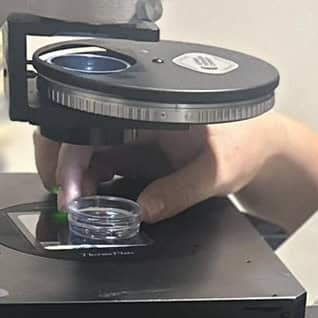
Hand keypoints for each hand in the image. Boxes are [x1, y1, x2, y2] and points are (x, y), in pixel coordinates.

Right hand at [34, 114, 289, 222]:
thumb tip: (144, 209)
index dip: (71, 153)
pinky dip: (84, 183)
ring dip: (70, 177)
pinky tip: (91, 202)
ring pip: (78, 148)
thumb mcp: (217, 170)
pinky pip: (94, 163)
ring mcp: (127, 132)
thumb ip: (181, 190)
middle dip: (59, 165)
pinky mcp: (129, 149)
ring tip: (79, 206)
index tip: (71, 188)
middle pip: (72, 131)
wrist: (258, 144)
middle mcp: (131, 116)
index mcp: (148, 108)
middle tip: (67, 202)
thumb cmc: (243, 142)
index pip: (90, 121)